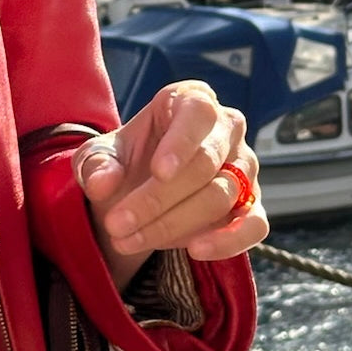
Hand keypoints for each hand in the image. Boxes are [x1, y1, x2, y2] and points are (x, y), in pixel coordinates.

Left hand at [74, 81, 267, 282]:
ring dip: (174, 224)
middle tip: (117, 224)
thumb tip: (103, 183)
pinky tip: (196, 250)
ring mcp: (244, 167)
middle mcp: (225, 129)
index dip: (180, 143)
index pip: (198, 114)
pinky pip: (254, 223)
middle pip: (205, 162)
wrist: (137, 193)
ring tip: (129, 240)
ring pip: (222, 196)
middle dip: (157, 198)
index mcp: (190, 100)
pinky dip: (229, 240)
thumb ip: (97, 165)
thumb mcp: (100, 157)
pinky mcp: (251, 205)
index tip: (159, 171)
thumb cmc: (125, 162)